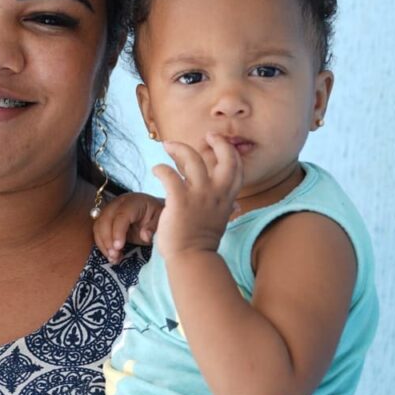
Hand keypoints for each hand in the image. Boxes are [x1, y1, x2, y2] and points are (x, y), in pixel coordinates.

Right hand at [92, 192, 162, 262]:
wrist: (150, 210)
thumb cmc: (155, 215)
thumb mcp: (160, 219)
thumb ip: (153, 227)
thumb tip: (145, 236)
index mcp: (133, 202)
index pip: (121, 215)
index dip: (118, 231)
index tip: (119, 247)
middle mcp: (118, 204)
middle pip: (105, 220)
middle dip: (107, 240)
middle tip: (114, 255)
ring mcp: (109, 211)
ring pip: (98, 226)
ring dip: (103, 244)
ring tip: (113, 258)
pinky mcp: (104, 219)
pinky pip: (98, 232)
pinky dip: (102, 245)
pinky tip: (111, 256)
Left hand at [152, 133, 242, 261]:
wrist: (191, 259)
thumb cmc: (201, 242)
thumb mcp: (220, 221)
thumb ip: (226, 209)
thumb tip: (236, 206)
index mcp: (226, 198)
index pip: (237, 168)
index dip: (229, 150)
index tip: (217, 141)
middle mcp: (216, 194)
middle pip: (226, 158)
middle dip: (217, 142)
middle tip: (204, 136)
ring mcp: (198, 196)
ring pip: (192, 160)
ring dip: (179, 149)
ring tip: (168, 146)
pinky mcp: (179, 201)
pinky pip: (169, 175)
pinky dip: (161, 168)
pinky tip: (156, 170)